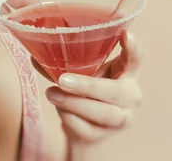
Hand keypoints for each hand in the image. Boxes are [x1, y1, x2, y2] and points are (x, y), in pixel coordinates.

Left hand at [33, 31, 142, 146]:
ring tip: (51, 93)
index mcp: (127, 74)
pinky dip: (69, 117)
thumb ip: (67, 64)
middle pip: (116, 91)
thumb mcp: (84, 74)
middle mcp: (130, 96)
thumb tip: (36, 55)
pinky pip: (86, 128)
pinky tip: (60, 109)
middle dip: (88, 86)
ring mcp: (121, 119)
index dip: (134, 48)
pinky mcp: (104, 136)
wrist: (85, 130)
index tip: (127, 35)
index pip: (135, 60)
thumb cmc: (87, 92)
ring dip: (74, 103)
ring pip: (103, 113)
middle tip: (63, 79)